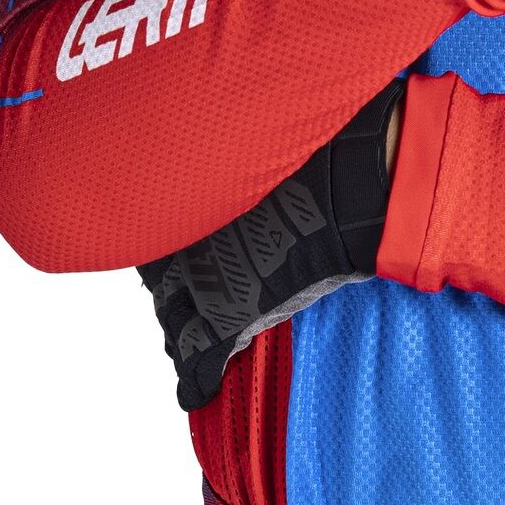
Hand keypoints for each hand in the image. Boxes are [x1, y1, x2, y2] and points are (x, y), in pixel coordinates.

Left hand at [139, 82, 403, 409]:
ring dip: (176, 328)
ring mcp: (202, 276)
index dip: (161, 232)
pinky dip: (194, 380)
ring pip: (170, 317)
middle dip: (166, 283)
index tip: (170, 235)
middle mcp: (182, 230)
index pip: (152, 219)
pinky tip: (195, 391)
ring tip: (182, 339)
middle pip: (158, 272)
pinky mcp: (229, 318)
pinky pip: (198, 361)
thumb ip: (260, 137)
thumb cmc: (324, 138)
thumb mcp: (278, 125)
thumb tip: (266, 113)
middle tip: (176, 291)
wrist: (352, 180)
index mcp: (186, 184)